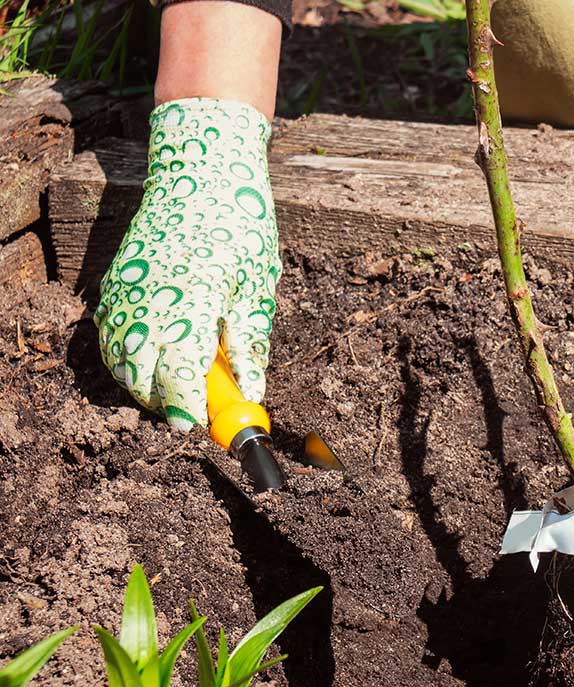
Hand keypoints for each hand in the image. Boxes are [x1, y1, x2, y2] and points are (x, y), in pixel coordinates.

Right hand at [94, 98, 280, 429]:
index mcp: (188, 300)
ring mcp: (123, 290)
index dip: (188, 407)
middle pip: (139, 376)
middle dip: (164, 403)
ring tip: (179, 387)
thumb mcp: (257, 286)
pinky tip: (157, 359)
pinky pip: (110, 337)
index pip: (176, 373)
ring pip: (119, 360)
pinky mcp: (115, 282)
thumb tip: (252, 392)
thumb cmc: (239, 226)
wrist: (201, 170)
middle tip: (196, 410)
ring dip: (144, 384)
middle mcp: (146, 298)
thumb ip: (250, 342)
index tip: (202, 423)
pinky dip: (128, 359)